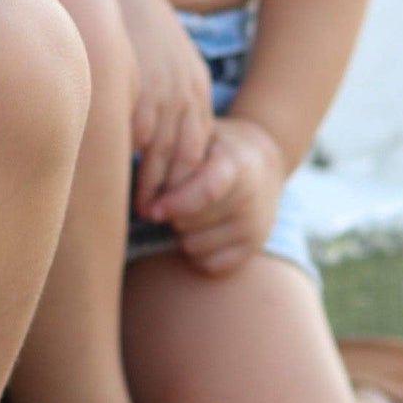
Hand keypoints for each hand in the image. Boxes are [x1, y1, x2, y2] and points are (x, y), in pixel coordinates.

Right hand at [109, 0, 214, 211]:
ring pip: (167, 155)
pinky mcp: (141, 93)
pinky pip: (141, 140)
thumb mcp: (161, 58)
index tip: (173, 196)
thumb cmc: (129, 27)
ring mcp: (165, 95)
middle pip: (188, 156)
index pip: (199, 145)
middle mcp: (187, 95)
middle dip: (176, 188)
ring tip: (144, 209)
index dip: (187, 175)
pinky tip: (123, 181)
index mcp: (195, 88)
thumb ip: (166, 90)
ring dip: (156, 186)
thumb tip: (153, 129)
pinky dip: (136, 165)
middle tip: (161, 215)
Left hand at [144, 115, 285, 276]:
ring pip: (194, 246)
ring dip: (181, 233)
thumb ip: (168, 156)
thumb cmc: (213, 150)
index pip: (207, 190)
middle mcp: (251, 197)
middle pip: (190, 222)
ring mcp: (256, 226)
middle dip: (171, 214)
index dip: (174, 203)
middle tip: (171, 200)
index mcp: (236, 164)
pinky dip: (197, 253)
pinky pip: (209, 264)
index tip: (151, 211)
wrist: (261, 164)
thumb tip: (141, 200)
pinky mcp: (253, 248)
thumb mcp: (196, 138)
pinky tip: (201, 230)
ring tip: (189, 213)